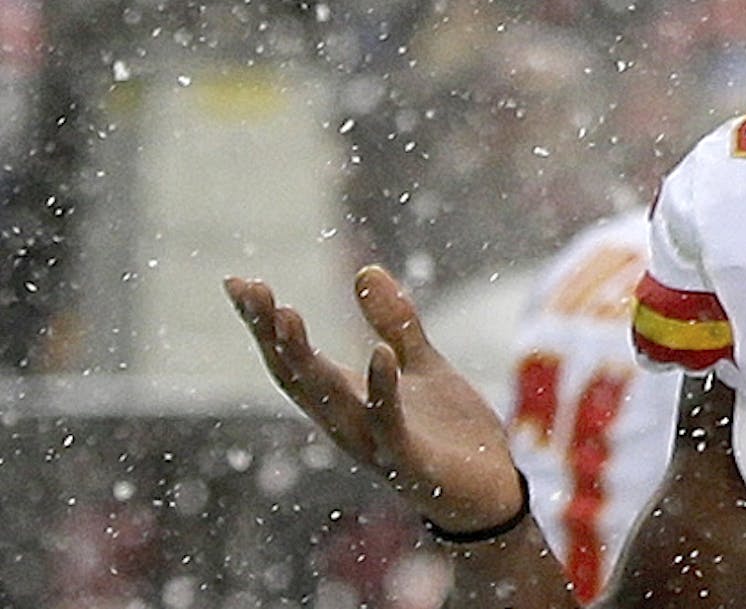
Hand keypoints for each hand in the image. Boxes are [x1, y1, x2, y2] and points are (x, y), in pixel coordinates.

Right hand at [226, 266, 524, 534]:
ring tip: (286, 314)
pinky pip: (388, 423)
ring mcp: (374, 444)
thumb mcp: (422, 365)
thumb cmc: (450, 433)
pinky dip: (381, 388)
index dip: (264, 323)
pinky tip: (379, 352)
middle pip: (296, 377)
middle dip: (270, 335)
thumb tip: (365, 269)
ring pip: (328, 400)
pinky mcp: (409, 461)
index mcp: (346, 399)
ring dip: (305, 360)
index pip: (293, 359)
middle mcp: (347, 423)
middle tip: (251, 292)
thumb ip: (395, 322)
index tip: (238, 282)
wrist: (492, 491)